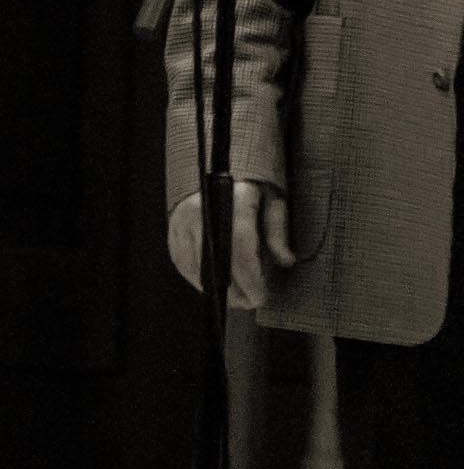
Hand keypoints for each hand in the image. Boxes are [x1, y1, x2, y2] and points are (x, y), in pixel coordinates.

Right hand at [168, 179, 294, 309]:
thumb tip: (286, 261)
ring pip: (197, 268)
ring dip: (216, 288)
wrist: (219, 166)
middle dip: (235, 290)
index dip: (251, 278)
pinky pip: (183, 263)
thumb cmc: (250, 182)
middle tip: (250, 301)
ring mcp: (184, 219)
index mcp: (234, 198)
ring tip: (235, 297)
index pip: (241, 247)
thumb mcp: (272, 198)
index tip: (260, 297)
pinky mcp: (173, 228)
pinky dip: (198, 278)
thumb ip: (277, 230)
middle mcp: (204, 209)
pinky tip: (214, 284)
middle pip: (217, 263)